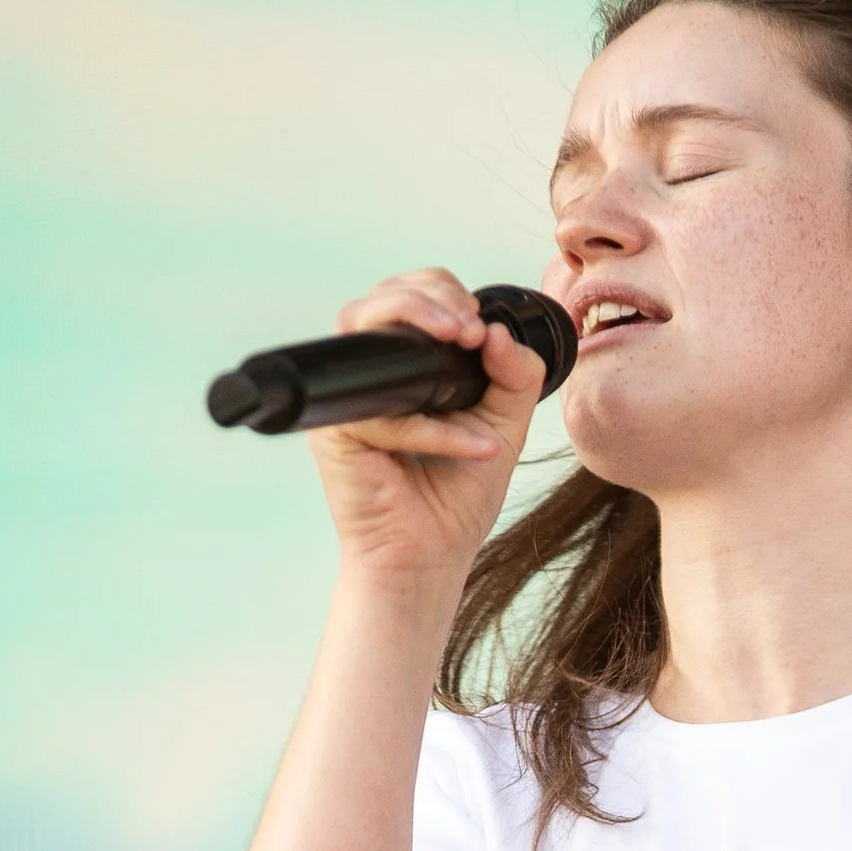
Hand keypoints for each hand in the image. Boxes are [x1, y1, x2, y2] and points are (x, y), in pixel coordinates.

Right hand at [306, 269, 546, 584]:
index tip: (481, 325)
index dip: (444, 292)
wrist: (430, 558)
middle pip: (382, 295)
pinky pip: (382, 412)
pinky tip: (476, 447)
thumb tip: (498, 332)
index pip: (412, 295)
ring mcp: (348, 397)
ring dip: (416, 318)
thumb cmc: (456, 494)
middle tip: (471, 328)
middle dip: (432, 295)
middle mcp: (370, 372)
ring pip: (361, 323)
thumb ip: (514, 375)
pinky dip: (432, 427)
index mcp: (404, 363)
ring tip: (467, 341)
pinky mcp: (336, 431)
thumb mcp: (503, 424)